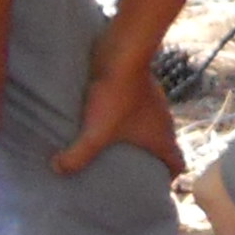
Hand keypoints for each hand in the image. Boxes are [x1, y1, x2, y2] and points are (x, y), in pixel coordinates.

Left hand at [54, 40, 180, 177]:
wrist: (121, 50)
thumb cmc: (115, 94)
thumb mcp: (95, 131)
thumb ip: (77, 155)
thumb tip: (57, 169)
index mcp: (161, 137)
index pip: (177, 163)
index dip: (168, 177)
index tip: (153, 184)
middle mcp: (163, 120)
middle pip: (164, 146)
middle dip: (150, 159)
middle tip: (129, 170)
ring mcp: (155, 101)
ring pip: (152, 126)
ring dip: (139, 136)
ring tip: (114, 145)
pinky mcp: (142, 86)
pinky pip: (140, 108)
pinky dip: (130, 116)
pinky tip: (107, 116)